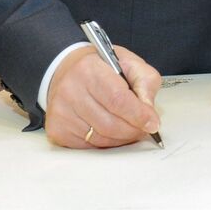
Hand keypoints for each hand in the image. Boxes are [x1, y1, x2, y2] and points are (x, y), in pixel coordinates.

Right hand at [44, 44, 161, 148]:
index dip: (138, 115)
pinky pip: (88, 146)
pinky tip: (111, 131)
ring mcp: (61, 112)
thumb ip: (145, 83)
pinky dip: (106, 143)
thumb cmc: (99, 67)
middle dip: (133, 130)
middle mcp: (70, 90)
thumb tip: (149, 112)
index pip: (117, 99)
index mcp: (89, 69)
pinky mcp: (57, 128)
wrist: (66, 70)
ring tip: (130, 128)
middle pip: (110, 123)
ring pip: (100, 138)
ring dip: (121, 138)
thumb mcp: (129, 64)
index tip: (152, 123)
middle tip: (144, 128)